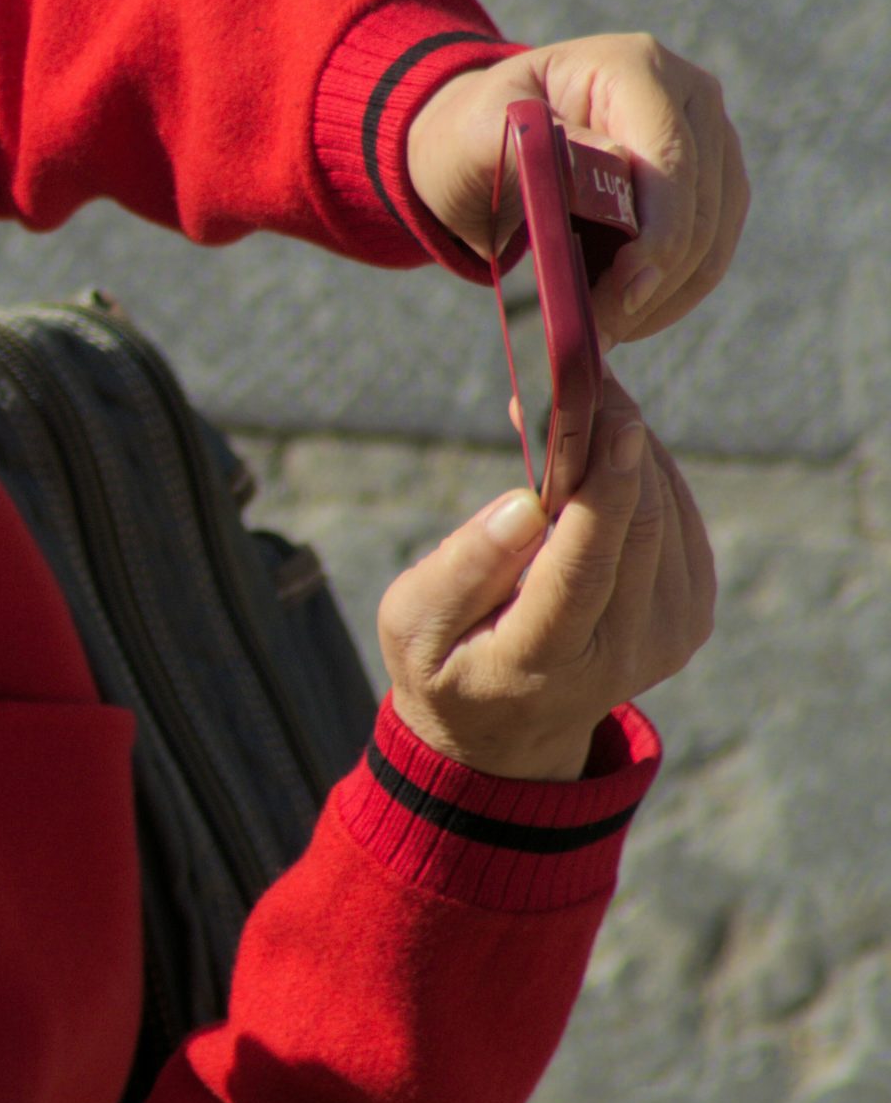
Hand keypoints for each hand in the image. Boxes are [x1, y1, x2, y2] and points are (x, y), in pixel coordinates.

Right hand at [377, 369, 715, 780]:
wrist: (508, 730)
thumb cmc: (445, 662)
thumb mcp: (413, 623)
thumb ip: (459, 569)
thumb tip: (524, 503)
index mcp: (547, 660)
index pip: (586, 567)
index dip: (604, 489)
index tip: (613, 416)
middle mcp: (625, 652)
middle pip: (636, 526)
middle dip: (614, 439)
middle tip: (582, 372)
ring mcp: (669, 635)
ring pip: (664, 511)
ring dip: (628, 447)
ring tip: (583, 401)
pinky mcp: (690, 612)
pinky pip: (677, 517)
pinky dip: (643, 471)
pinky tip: (605, 451)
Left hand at [405, 33, 750, 348]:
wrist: (484, 141)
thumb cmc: (474, 135)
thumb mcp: (476, 135)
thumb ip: (534, 146)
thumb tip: (610, 164)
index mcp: (635, 68)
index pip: (670, 160)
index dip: (656, 235)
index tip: (619, 296)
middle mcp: (689, 96)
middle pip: (701, 207)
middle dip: (651, 281)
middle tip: (595, 334)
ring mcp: (710, 140)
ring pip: (714, 238)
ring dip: (662, 298)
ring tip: (601, 332)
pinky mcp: (712, 185)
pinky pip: (709, 253)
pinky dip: (668, 296)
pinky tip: (622, 319)